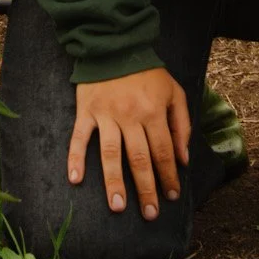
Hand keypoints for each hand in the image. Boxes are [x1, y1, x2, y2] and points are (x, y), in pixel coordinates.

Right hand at [68, 67, 190, 218]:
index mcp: (153, 112)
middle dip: (146, 188)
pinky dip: (75, 158)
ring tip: (117, 206)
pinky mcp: (86, 111)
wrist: (115, 46)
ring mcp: (106, 115)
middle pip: (139, 158)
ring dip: (113, 181)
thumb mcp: (174, 92)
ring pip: (110, 154)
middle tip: (149, 213)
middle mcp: (130, 116)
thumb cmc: (147, 73)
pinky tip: (75, 180)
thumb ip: (181, 124)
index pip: (163, 151)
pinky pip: (79, 138)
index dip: (168, 176)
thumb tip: (183, 158)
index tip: (171, 196)